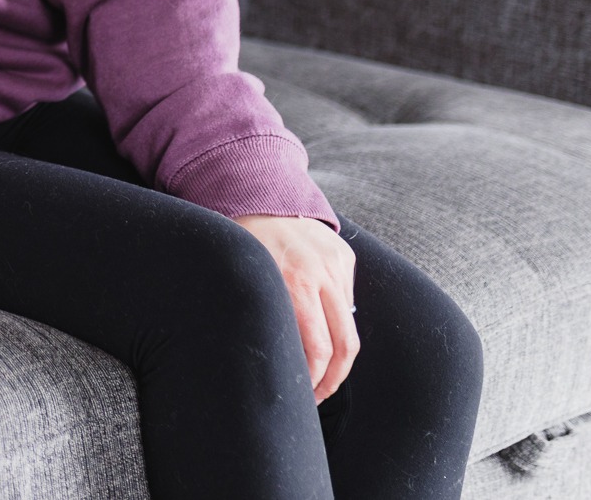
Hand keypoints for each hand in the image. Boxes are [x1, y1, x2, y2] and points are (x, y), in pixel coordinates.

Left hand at [232, 214, 358, 403]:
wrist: (255, 196)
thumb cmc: (240, 246)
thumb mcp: (244, 283)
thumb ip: (265, 318)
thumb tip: (278, 363)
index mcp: (293, 283)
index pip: (319, 348)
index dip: (316, 380)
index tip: (306, 394)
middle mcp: (321, 273)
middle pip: (345, 345)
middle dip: (334, 378)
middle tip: (319, 394)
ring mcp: (337, 263)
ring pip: (349, 324)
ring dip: (338, 352)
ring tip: (320, 368)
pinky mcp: (345, 255)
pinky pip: (347, 299)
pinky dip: (336, 318)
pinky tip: (317, 323)